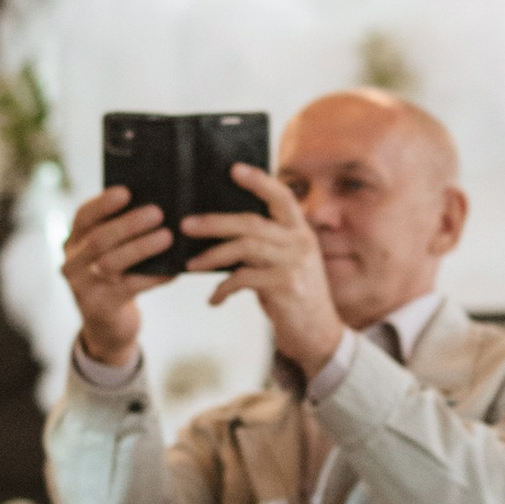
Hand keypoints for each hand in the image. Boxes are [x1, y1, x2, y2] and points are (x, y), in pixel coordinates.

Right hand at [61, 186, 161, 369]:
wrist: (105, 325)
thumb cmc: (114, 277)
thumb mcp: (107, 254)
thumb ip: (120, 234)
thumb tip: (157, 206)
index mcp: (74, 242)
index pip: (83, 217)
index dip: (103, 203)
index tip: (126, 191)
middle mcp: (73, 263)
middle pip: (99, 238)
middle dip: (129, 224)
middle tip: (157, 212)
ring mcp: (85, 286)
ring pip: (112, 263)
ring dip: (141, 247)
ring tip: (167, 237)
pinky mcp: (102, 307)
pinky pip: (131, 287)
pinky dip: (154, 277)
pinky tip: (173, 270)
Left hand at [183, 168, 345, 379]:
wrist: (318, 334)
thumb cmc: (293, 294)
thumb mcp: (285, 263)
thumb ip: (265, 244)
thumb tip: (221, 230)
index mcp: (300, 230)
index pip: (281, 196)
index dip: (258, 180)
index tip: (233, 169)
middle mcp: (299, 242)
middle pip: (251, 222)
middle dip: (214, 222)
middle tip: (186, 224)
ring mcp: (294, 264)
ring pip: (244, 247)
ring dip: (212, 255)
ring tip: (191, 264)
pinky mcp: (285, 287)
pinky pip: (244, 279)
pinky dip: (223, 288)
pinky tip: (214, 299)